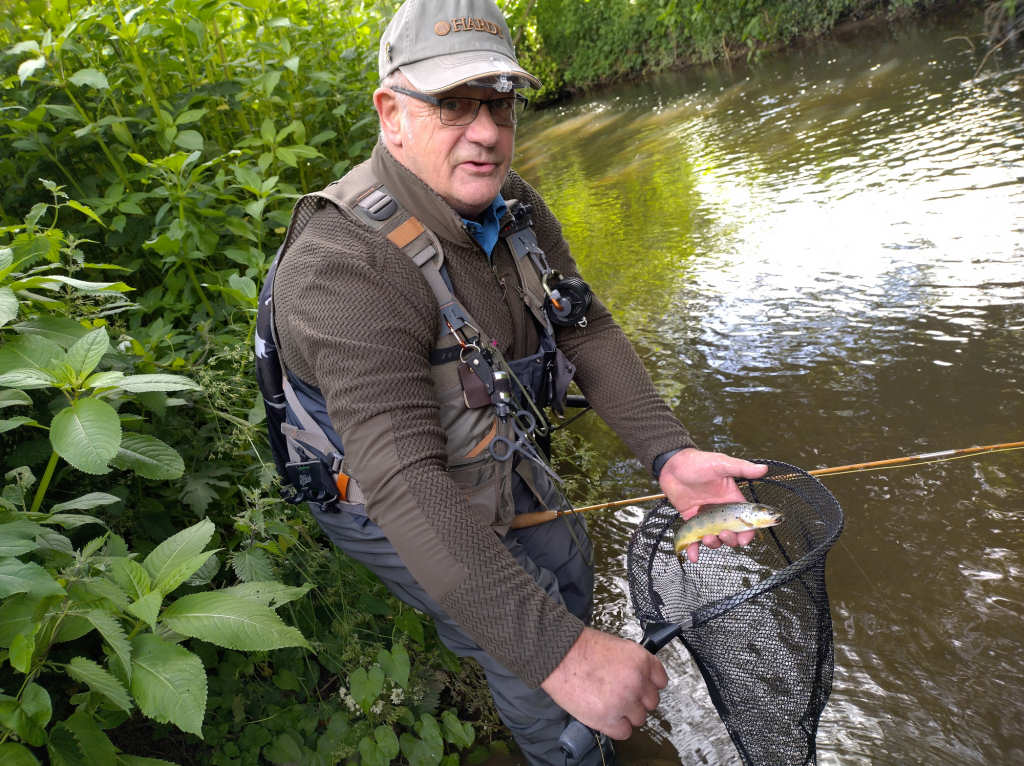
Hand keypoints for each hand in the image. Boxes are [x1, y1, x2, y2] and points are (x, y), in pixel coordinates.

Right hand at [541, 627, 666, 739]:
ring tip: (609, 703)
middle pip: (651, 702)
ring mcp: (624, 701)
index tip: (642, 687)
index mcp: (640, 660)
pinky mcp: (608, 718)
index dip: (648, 684)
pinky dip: (616, 726)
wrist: (557, 655)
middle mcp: (636, 681)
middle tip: (621, 695)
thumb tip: (640, 679)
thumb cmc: (580, 648)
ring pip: (639, 718)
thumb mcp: (617, 647)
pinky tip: (605, 714)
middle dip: (637, 700)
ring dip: (626, 713)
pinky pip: (624, 732)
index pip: (660, 681)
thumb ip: (633, 665)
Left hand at [658, 448, 768, 562]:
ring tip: (706, 538)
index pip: (746, 520)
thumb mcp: (721, 464)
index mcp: (733, 500)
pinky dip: (694, 550)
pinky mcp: (692, 521)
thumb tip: (764, 468)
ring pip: (715, 539)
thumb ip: (741, 468)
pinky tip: (693, 557)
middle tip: (722, 534)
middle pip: (732, 533)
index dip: (748, 532)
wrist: (672, 466)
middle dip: (730, 539)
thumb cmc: (698, 462)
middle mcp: (722, 511)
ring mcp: (707, 518)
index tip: (744, 539)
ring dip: (714, 544)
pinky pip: (695, 539)